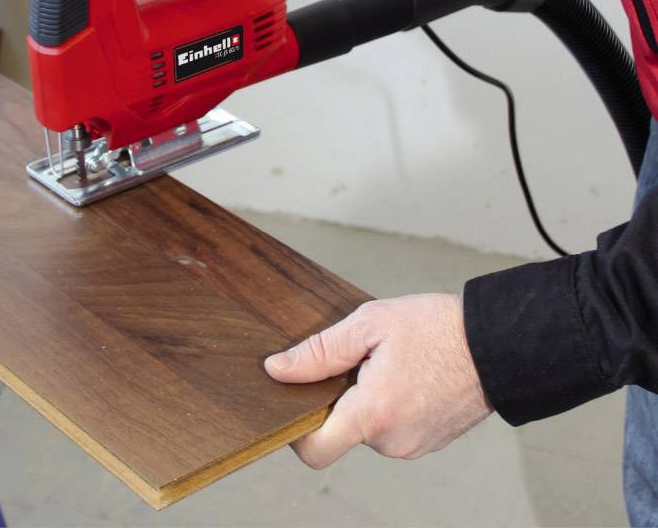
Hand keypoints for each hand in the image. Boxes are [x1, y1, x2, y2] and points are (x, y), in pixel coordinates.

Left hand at [265, 295, 491, 467]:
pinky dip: (388, 405)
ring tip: (387, 362)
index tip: (297, 396)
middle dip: (339, 397)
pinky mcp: (427, 442)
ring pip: (367, 428)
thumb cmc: (436, 328)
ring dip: (365, 399)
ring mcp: (413, 446)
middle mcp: (392, 442)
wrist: (496, 344)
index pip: (314, 450)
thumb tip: (277, 369)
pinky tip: (404, 374)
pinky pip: (391, 428)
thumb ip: (319, 351)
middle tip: (358, 358)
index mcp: (373, 414)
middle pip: (340, 431)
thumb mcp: (369, 324)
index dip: (296, 428)